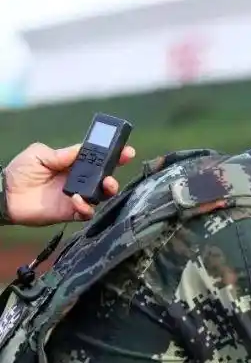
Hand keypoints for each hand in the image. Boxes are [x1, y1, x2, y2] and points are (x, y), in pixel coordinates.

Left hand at [3, 142, 135, 225]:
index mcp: (73, 165)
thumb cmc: (20, 171)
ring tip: (104, 186)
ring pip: (101, 196)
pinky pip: (86, 212)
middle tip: (112, 175)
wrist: (5, 194)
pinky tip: (77, 200)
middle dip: (114, 175)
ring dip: (106, 191)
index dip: (114, 155)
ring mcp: (76, 197)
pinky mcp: (70, 212)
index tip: (127, 151)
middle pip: (104, 179)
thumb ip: (62, 154)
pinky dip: (86, 207)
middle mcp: (78, 181)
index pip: (98, 159)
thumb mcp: (40, 154)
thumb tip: (83, 150)